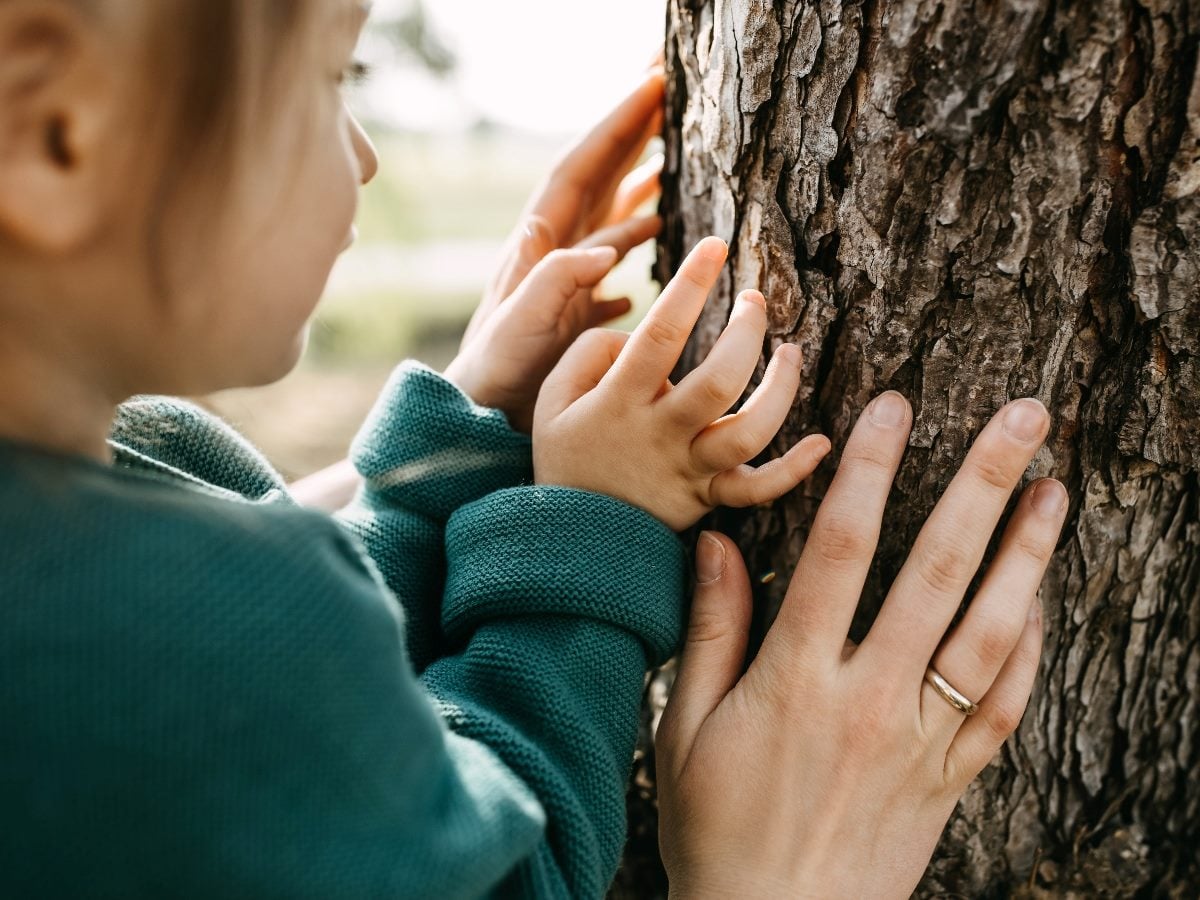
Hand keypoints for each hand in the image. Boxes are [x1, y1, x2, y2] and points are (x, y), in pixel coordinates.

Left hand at [444, 68, 666, 431]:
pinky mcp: (574, 313)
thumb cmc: (495, 373)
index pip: (581, 167)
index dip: (617, 125)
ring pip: (608, 220)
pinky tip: (654, 252)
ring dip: (637, 189)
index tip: (653, 84)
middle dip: (631, 135)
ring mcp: (565, 281)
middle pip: (598, 179)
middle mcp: (553, 253)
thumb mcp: (521, 323)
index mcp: (540, 244)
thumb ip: (558, 279)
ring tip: (671, 164)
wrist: (478, 415)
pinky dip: (633, 254)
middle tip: (668, 94)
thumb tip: (606, 248)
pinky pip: (611, 271)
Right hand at [534, 237, 831, 530]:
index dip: (691, 284)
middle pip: (719, 380)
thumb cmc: (565, 455)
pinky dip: (794, 470)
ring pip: (750, 431)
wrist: (569, 538)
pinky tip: (822, 443)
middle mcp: (660, 434)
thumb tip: (638, 335)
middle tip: (755, 300)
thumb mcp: (552, 398)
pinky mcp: (707, 499)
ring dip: (781, 389)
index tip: (716, 246)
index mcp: (620, 401)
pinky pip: (757, 489)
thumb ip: (590, 352)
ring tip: (790, 352)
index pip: (661, 333)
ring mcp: (689, 470)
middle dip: (746, 332)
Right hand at [656, 393, 1065, 897]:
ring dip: (1027, 555)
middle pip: (936, 571)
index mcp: (797, 679)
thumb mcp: (685, 730)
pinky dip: (1031, 647)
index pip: (840, 549)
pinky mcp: (951, 777)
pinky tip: (1043, 599)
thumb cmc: (717, 831)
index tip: (892, 408)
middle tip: (1023, 419)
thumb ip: (708, 632)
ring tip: (1054, 490)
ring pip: (990, 631)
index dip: (868, 470)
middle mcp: (870, 698)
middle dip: (982, 484)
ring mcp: (921, 739)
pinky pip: (1005, 704)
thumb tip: (717, 545)